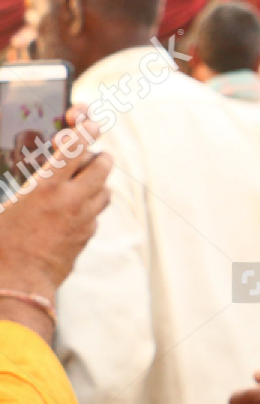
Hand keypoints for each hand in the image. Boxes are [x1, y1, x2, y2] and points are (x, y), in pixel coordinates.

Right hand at [0, 107, 111, 332]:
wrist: (18, 282)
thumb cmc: (2, 243)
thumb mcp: (8, 203)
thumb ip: (28, 183)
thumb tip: (48, 173)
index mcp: (46, 187)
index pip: (75, 147)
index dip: (85, 130)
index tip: (89, 121)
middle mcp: (72, 200)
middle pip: (101, 165)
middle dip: (97, 155)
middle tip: (87, 154)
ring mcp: (84, 218)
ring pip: (105, 189)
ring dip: (97, 180)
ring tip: (81, 180)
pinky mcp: (87, 235)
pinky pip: (97, 212)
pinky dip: (91, 204)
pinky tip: (74, 207)